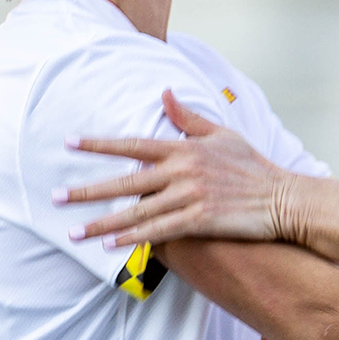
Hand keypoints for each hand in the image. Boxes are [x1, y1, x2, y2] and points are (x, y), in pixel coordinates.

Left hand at [59, 90, 289, 246]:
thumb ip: (189, 118)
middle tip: (56, 197)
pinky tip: (110, 245)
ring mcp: (190, 196)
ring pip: (136, 212)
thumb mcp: (222, 134)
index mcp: (185, 147)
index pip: (133, 144)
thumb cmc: (253, 166)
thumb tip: (164, 94)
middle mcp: (182, 170)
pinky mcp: (199, 220)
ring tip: (73, 232)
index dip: (100, 144)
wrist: (282, 198)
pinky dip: (132, 239)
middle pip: (125, 181)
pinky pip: (158, 232)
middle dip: (87, 190)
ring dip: (102, 223)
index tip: (71, 143)